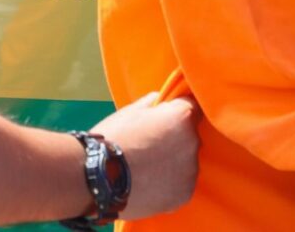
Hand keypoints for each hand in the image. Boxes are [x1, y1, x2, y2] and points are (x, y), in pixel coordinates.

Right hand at [91, 92, 199, 219]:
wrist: (101, 177)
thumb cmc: (113, 138)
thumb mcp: (131, 111)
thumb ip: (152, 102)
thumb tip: (160, 100)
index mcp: (181, 117)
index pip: (192, 106)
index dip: (176, 111)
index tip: (164, 118)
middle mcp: (193, 142)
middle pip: (189, 135)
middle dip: (175, 137)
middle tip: (149, 144)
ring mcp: (191, 170)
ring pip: (185, 161)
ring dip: (173, 161)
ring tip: (147, 166)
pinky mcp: (184, 193)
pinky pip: (181, 183)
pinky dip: (169, 182)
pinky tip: (149, 181)